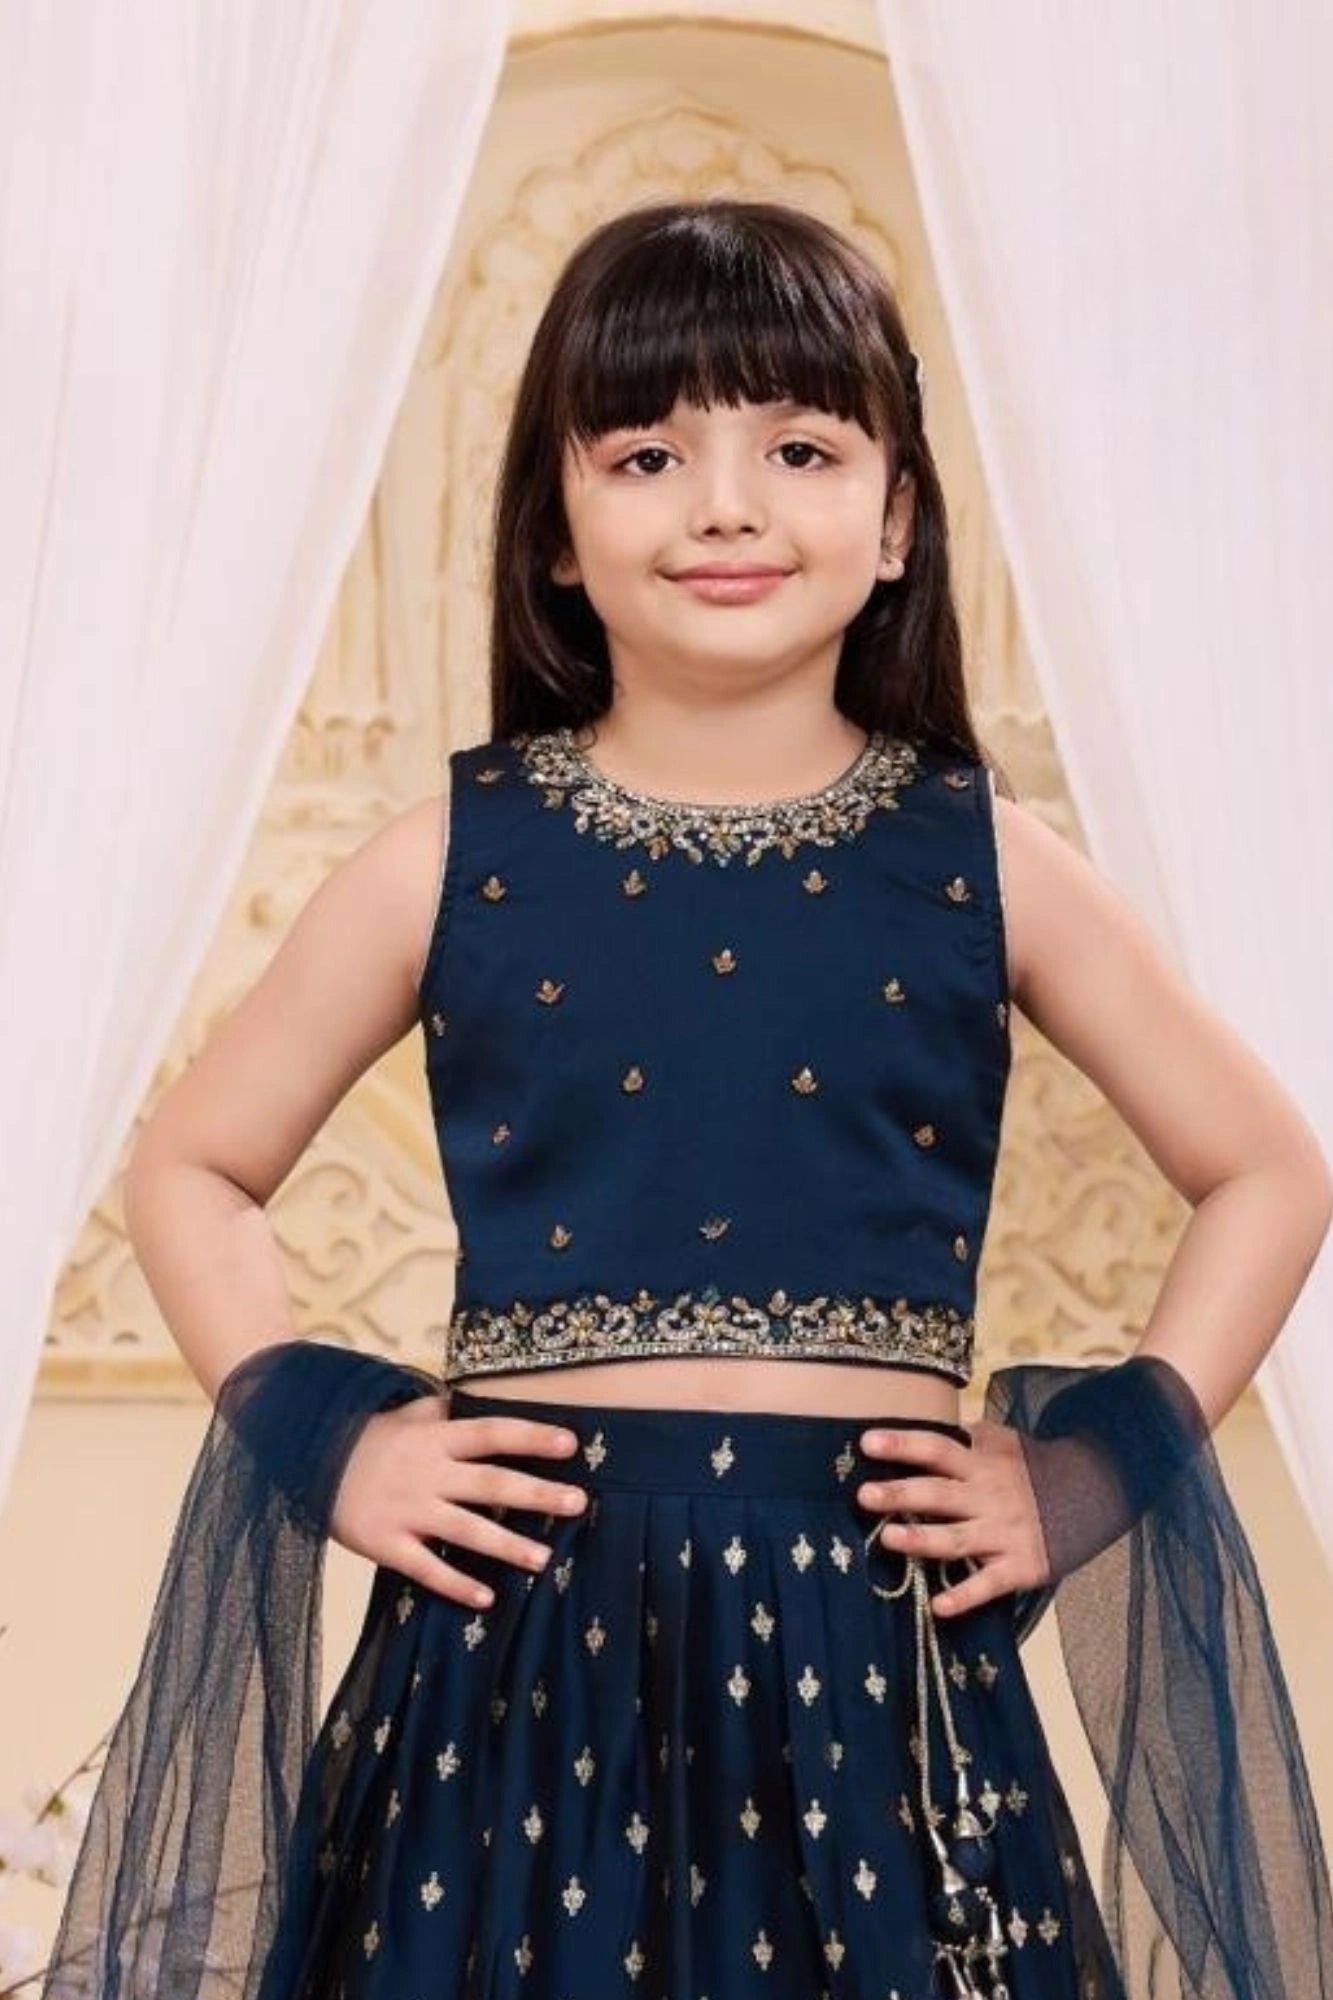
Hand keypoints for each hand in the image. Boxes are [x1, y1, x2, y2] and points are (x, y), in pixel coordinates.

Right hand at [329, 1398, 589, 1608]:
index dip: (530, 1436)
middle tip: (579, 1503)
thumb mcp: (403, 1415)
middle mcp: (426, 1473)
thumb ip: (440, 1409)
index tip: (570, 1443)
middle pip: (490, 1483)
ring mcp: (407, 1510)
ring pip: (466, 1530)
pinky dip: (456, 1583)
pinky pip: (426, 1568)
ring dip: (508, 1545)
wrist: (304, 1463)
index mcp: (434, 1438)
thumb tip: (473, 1396)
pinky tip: (487, 1597)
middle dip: (537, 1494)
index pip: (491, 1433)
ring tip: (545, 1559)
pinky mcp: (386, 1544)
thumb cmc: (364, 1438)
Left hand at [856, 1417, 1050, 1616]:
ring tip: (888, 1539)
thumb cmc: (1030, 1469)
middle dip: (902, 1494)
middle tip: (864, 1494)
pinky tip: (938, 1607)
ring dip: (923, 1540)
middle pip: (939, 1494)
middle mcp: (990, 1496)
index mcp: (982, 1463)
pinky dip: (965, 1596)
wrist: (1092, 1493)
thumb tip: (917, 1425)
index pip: (937, 1449)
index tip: (868, 1441)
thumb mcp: (1003, 1443)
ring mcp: (1005, 1533)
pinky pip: (988, 1584)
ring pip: (957, 1539)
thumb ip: (964, 1438)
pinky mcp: (1021, 1566)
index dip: (904, 1445)